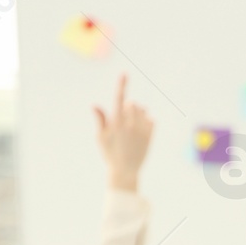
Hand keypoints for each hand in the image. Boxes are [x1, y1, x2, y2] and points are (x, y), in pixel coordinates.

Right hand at [94, 74, 153, 190]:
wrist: (125, 171)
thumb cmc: (110, 153)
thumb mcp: (101, 138)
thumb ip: (100, 120)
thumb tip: (94, 104)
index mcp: (116, 123)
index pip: (118, 99)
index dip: (121, 85)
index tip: (124, 73)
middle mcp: (130, 124)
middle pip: (133, 104)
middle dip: (129, 107)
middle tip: (125, 118)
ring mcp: (141, 130)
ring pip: (142, 110)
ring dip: (138, 113)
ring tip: (131, 126)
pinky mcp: (150, 135)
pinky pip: (151, 120)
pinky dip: (147, 122)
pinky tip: (140, 132)